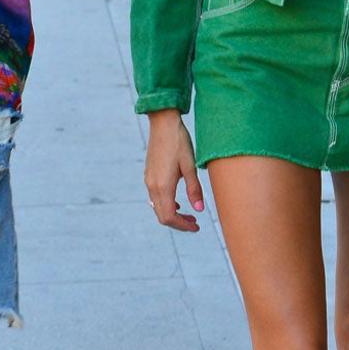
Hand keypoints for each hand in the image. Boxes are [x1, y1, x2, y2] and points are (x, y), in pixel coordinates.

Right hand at [144, 110, 203, 231]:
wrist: (163, 123)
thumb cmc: (179, 142)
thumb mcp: (190, 166)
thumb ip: (194, 189)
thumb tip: (199, 210)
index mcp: (163, 186)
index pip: (170, 217)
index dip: (183, 226)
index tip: (196, 227)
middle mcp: (152, 186)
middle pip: (162, 216)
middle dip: (178, 223)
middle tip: (195, 223)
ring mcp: (149, 180)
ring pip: (158, 207)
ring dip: (172, 214)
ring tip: (189, 214)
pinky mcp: (149, 174)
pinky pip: (155, 197)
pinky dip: (166, 204)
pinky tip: (178, 201)